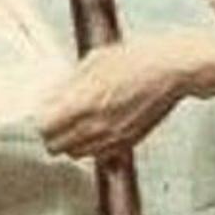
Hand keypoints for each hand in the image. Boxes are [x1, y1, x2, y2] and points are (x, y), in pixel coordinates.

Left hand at [37, 30, 214, 157]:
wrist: (172, 69)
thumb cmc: (139, 59)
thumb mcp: (95, 61)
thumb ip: (69, 83)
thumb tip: (51, 97)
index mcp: (85, 103)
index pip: (45, 128)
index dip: (42, 119)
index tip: (45, 110)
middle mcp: (97, 126)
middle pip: (56, 146)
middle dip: (53, 132)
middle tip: (57, 117)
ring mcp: (114, 138)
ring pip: (76, 154)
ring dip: (71, 141)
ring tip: (79, 121)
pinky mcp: (128, 142)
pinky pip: (99, 155)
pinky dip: (92, 146)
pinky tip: (98, 126)